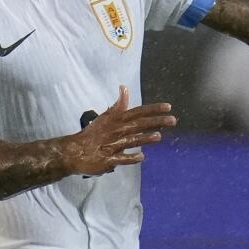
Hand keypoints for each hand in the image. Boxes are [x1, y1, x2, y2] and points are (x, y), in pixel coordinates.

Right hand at [60, 85, 176, 174]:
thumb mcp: (105, 117)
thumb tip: (124, 88)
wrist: (74, 151)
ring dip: (144, 138)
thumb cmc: (93, 134)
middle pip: (138, 125)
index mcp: (116, 120)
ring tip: (159, 136)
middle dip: (155, 122)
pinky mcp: (108, 160)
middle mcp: (116, 131)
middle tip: (173, 120)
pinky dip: (130, 158)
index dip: (152, 109)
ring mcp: (112, 146)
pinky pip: (121, 159)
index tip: (168, 107)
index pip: (137, 112)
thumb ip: (118, 105)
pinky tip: (141, 156)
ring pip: (130, 140)